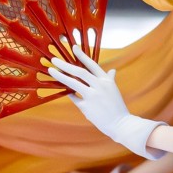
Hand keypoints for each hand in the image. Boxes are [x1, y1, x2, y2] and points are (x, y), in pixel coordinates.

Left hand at [45, 29, 159, 157]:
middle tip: (54, 59)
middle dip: (65, 64)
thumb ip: (110, 80)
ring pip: (73, 82)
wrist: (121, 124)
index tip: (73, 47)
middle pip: (79, 71)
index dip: (82, 55)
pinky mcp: (86, 107)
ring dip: (61, 75)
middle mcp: (99, 86)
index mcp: (106, 80)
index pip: (92, 64)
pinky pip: (74, 98)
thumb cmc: (117, 107)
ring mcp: (92, 96)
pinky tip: (62, 88)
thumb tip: (112, 71)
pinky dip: (68, 92)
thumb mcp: (115, 90)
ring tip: (51, 70)